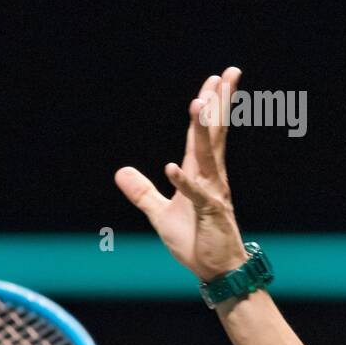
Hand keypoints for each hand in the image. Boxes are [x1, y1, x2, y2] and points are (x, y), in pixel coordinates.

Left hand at [115, 66, 249, 283]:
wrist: (217, 270)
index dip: (207, 108)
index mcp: (201, 175)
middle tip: (225, 75)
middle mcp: (211, 179)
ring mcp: (212, 195)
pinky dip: (183, 182)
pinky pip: (195, 195)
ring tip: (198, 104)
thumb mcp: (160, 215)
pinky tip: (171, 167)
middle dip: (218, 106)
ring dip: (200, 131)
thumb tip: (120, 172)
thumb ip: (142, 193)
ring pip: (206, 157)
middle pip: (212, 136)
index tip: (215, 80)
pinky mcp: (209, 215)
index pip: (201, 136)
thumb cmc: (195, 241)